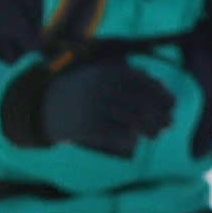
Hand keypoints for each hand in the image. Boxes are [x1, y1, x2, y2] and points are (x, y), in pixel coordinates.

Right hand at [0, 54, 182, 158]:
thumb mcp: (96, 76)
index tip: (172, 102)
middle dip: (158, 113)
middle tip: (170, 123)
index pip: (140, 80)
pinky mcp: (87, 126)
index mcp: (104, 72)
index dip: (159, 92)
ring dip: (148, 127)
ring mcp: (93, 107)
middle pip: (139, 101)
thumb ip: (123, 76)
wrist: (40, 108)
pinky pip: (116, 132)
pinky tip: (134, 140)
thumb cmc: (75, 92)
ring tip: (156, 134)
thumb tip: (155, 83)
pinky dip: (128, 136)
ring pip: (131, 118)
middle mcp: (100, 88)